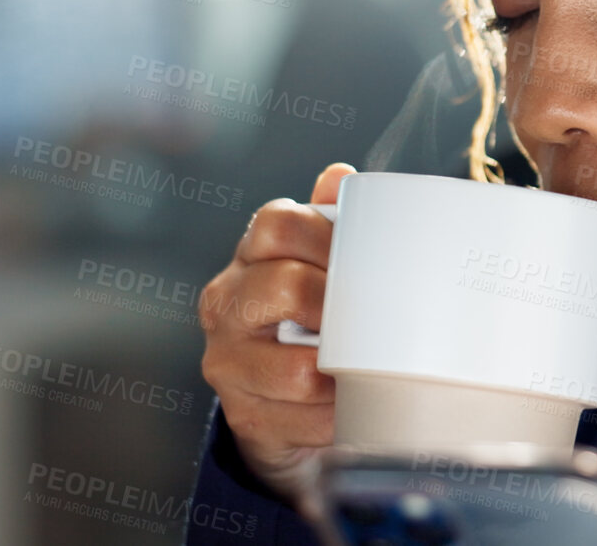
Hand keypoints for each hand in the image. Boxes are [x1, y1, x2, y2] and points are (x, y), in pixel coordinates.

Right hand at [198, 162, 353, 504]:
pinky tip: (352, 407)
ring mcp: (228, 362)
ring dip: (341, 373)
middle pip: (282, 286)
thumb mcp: (321, 268)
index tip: (360, 253)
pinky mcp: (245, 415)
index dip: (323, 235)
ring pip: (291, 368)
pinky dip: (335, 418)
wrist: (287, 405)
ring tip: (367, 369)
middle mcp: (227, 305)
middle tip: (369, 316)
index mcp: (250, 259)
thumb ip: (332, 223)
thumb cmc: (310, 321)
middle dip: (335, 303)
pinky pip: (300, 420)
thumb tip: (340, 176)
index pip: (276, 224)